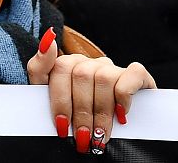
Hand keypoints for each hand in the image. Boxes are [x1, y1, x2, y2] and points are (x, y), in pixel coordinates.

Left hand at [27, 27, 155, 154]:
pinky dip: (124, 97)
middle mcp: (90, 62)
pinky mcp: (137, 75)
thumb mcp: (49, 98)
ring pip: (104, 77)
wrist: (111, 132)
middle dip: (81, 112)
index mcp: (68, 65)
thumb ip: (40, 68)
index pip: (60, 67)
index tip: (61, 126)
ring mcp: (112, 68)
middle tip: (83, 138)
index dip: (60, 99)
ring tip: (100, 135)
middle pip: (81, 75)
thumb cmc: (75, 116)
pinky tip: (121, 115)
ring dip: (102, 112)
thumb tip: (49, 38)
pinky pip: (132, 75)